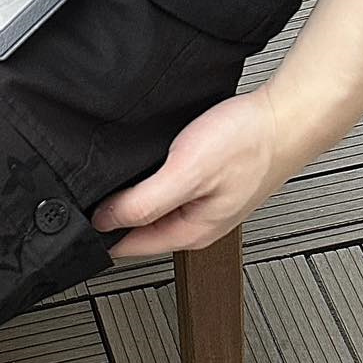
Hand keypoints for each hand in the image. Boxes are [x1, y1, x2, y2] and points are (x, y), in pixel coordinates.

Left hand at [90, 89, 288, 258]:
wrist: (289, 115)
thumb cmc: (249, 143)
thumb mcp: (186, 173)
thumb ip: (143, 202)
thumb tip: (104, 221)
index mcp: (190, 232)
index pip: (128, 247)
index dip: (97, 234)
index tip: (73, 219)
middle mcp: (197, 224)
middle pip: (138, 230)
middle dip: (110, 215)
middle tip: (83, 193)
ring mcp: (205, 204)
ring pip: (152, 209)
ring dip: (130, 198)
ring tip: (109, 179)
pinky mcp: (210, 183)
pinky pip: (168, 190)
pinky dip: (150, 180)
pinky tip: (144, 165)